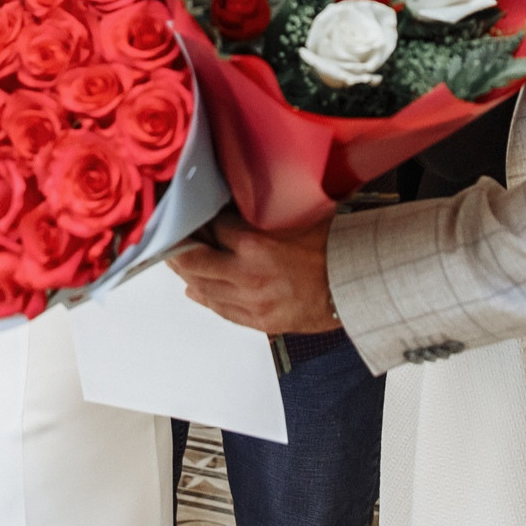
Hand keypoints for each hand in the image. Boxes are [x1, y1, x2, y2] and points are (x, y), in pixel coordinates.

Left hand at [172, 210, 336, 333]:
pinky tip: (194, 289)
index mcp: (256, 246)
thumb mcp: (299, 220)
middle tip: (168, 238)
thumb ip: (265, 216)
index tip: (194, 214)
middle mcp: (247, 276)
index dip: (202, 221)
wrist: (356, 289)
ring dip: (186, 273)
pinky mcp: (260, 321)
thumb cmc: (335, 252)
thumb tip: (242, 204)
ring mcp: (251, 302)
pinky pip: (222, 310)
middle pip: (196, 260)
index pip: (214, 229)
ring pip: (204, 287)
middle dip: (179, 248)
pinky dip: (204, 298)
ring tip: (177, 262)